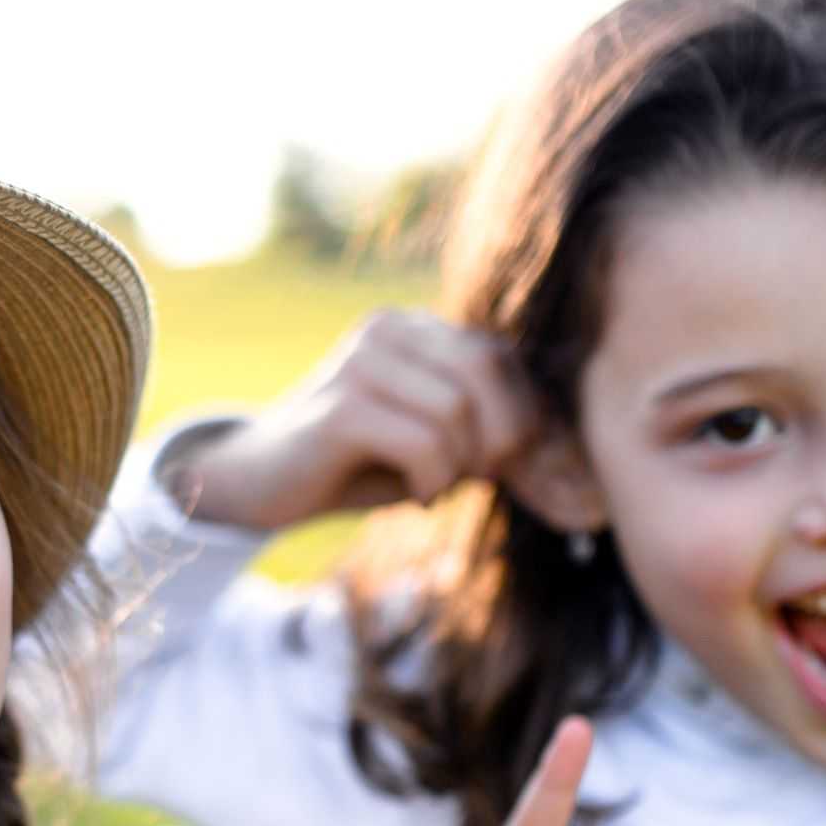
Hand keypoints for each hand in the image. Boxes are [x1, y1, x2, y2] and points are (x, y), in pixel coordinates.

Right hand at [163, 308, 539, 531]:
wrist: (255, 485)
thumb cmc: (355, 466)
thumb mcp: (433, 441)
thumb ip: (488, 432)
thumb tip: (570, 458)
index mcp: (412, 327)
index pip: (502, 355)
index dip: (522, 416)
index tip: (504, 465)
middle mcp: (386, 330)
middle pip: (486, 370)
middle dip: (500, 437)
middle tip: (475, 478)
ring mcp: (359, 363)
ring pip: (457, 411)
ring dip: (459, 467)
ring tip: (433, 487)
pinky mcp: (340, 408)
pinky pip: (423, 442)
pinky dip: (432, 480)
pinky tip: (414, 497)